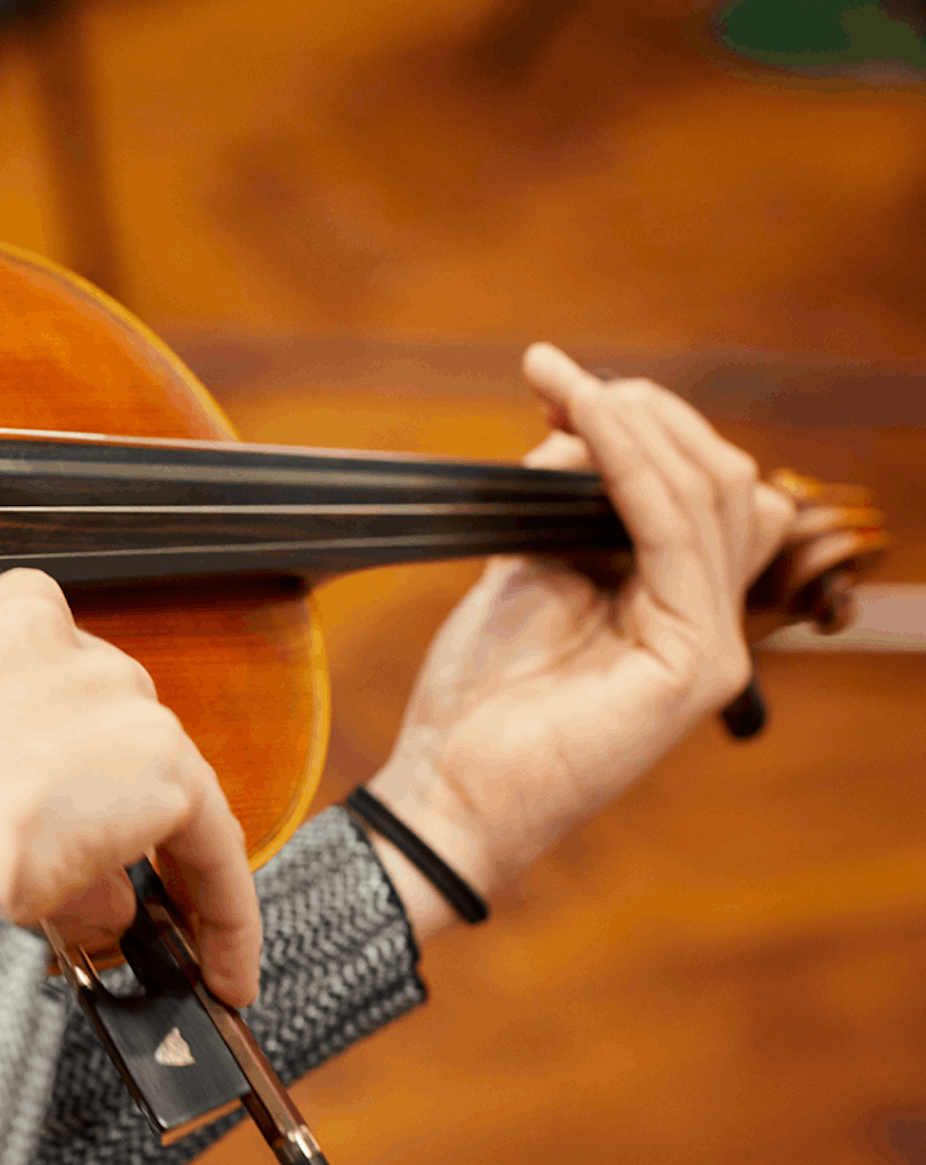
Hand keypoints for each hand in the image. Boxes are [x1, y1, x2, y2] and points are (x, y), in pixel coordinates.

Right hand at [0, 568, 263, 1004]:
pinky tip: (223, 970)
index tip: (71, 787)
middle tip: (102, 878)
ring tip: (156, 942)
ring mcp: (114, 695)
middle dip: (110, 800)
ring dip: (161, 863)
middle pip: (114, 724)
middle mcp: (55, 641)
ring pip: (163, 786)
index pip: (54, 663)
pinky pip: (214, 845)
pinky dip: (226, 913)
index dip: (65, 737)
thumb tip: (73, 861)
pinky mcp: (161, 762)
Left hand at [365, 343, 796, 937]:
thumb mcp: (524, 573)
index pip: (696, 488)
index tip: (555, 379)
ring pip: (708, 494)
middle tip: (556, 377)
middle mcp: (710, 623)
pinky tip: (587, 422)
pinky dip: (629, 465)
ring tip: (565, 386)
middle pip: (718, 479)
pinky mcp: (694, 663)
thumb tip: (577, 428)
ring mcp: (713, 646)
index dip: (637, 423)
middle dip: (641, 412)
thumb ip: (561, 506)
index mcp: (676, 604)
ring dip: (634, 424)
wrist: (447, 787)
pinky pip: (672, 533)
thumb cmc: (478, 698)